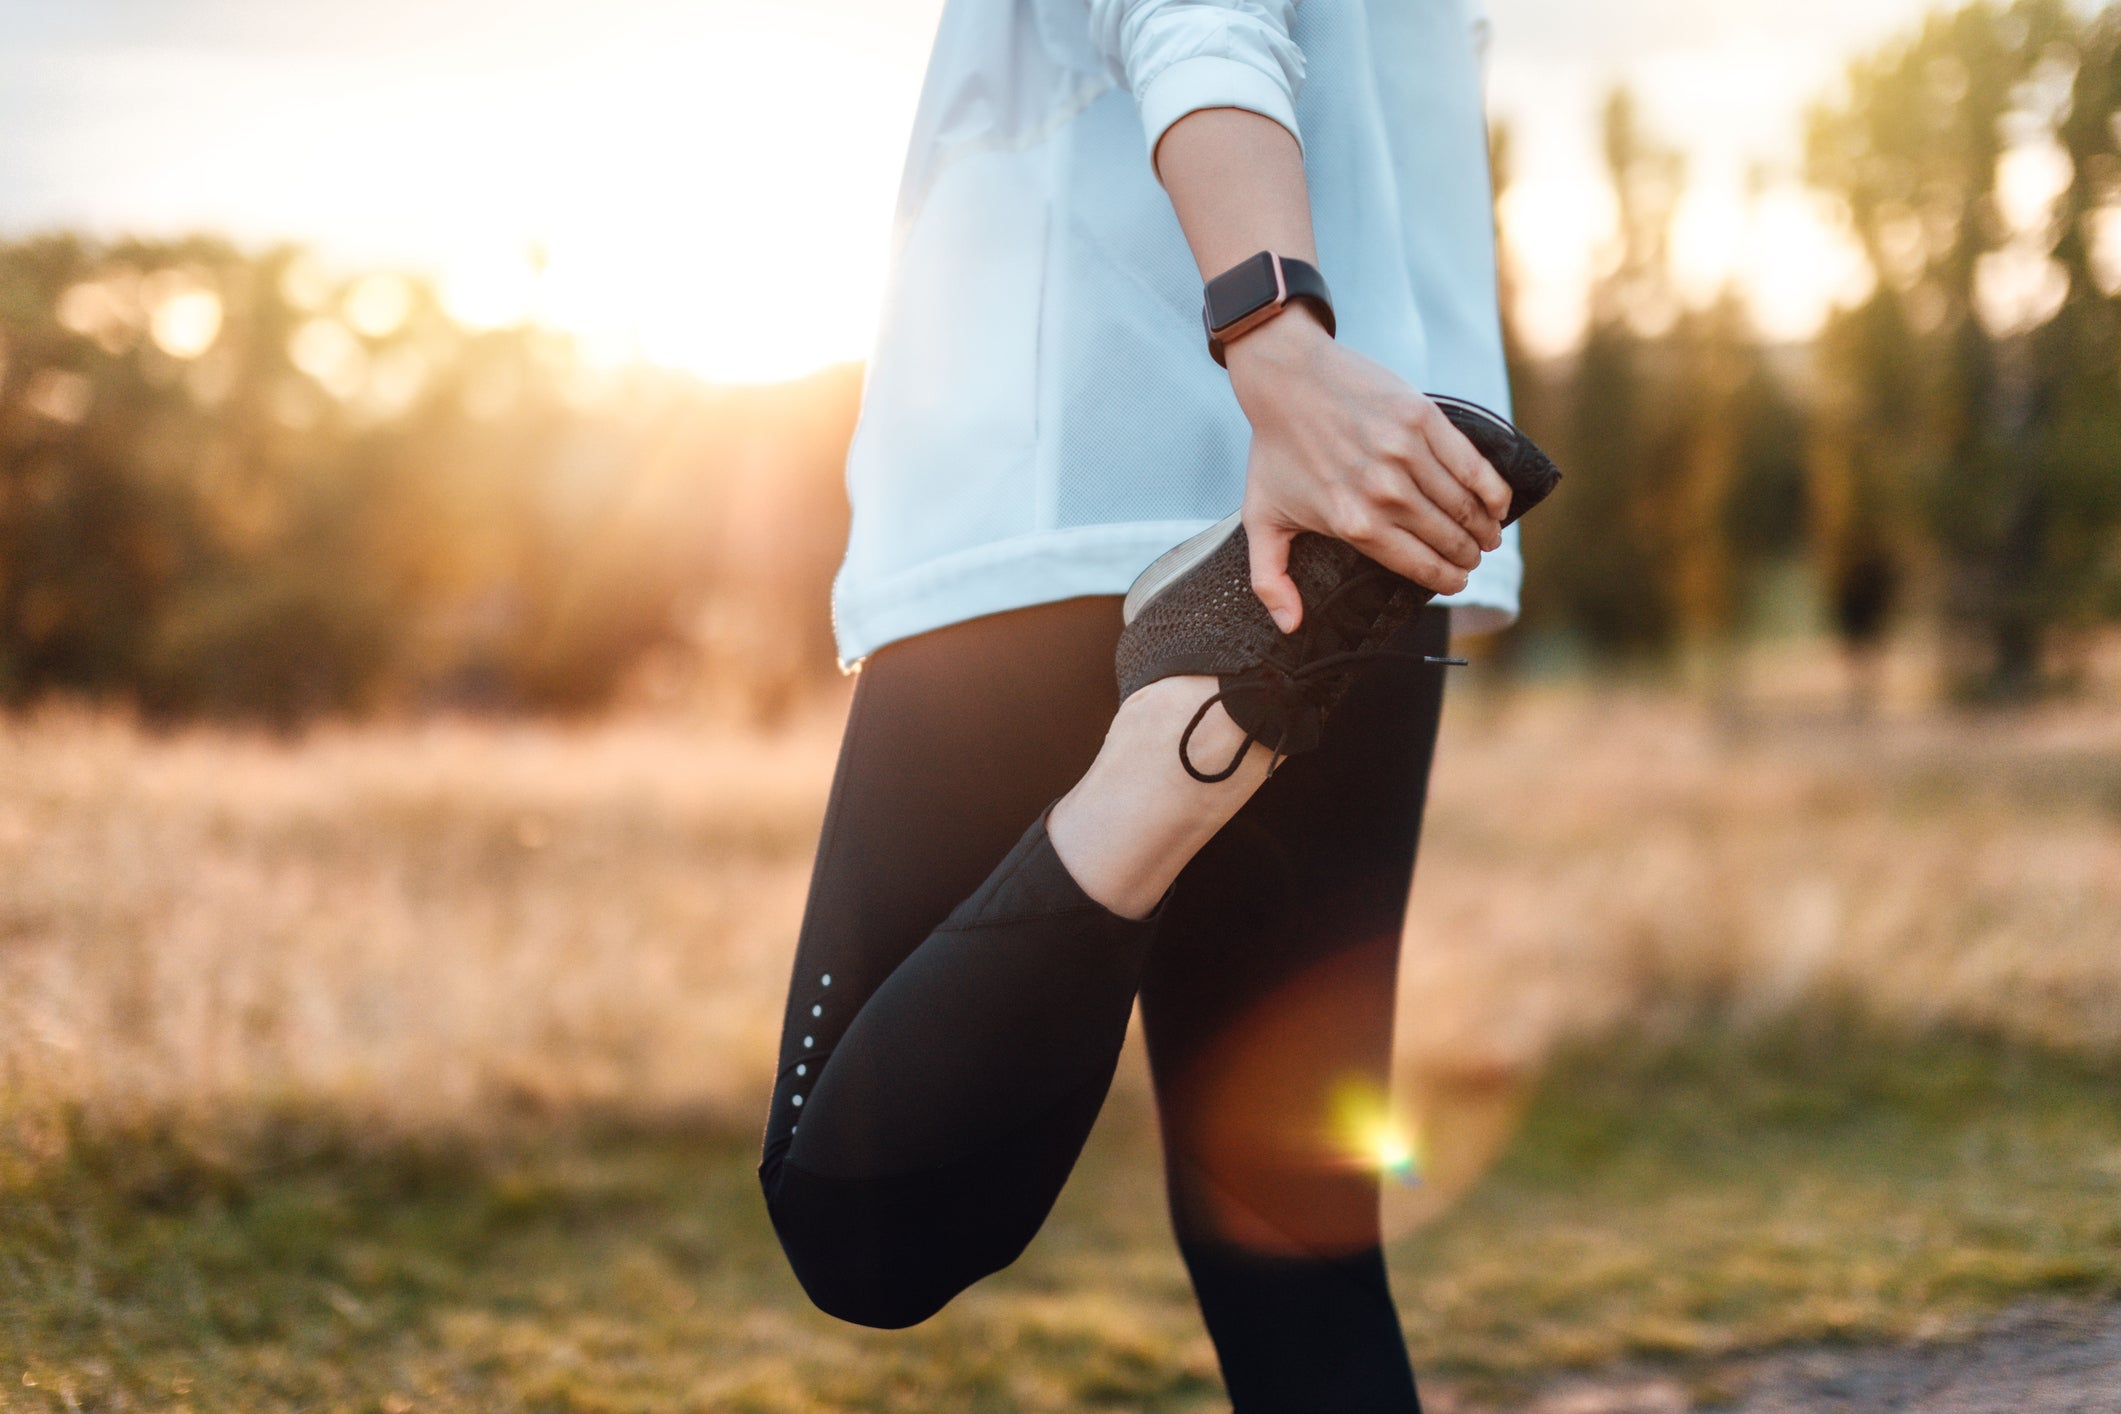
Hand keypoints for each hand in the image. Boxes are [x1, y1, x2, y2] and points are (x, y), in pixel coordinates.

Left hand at [1222, 312, 1511, 632]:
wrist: (1287, 380)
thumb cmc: (1276, 451)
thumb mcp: (1261, 519)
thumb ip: (1271, 579)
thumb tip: (1290, 626)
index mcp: (1354, 526)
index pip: (1419, 565)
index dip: (1447, 579)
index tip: (1457, 581)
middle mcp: (1385, 495)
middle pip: (1448, 538)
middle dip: (1467, 556)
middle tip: (1473, 557)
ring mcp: (1406, 455)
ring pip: (1464, 505)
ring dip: (1484, 527)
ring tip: (1488, 535)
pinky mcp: (1423, 420)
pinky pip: (1472, 464)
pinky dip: (1493, 489)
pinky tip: (1499, 503)